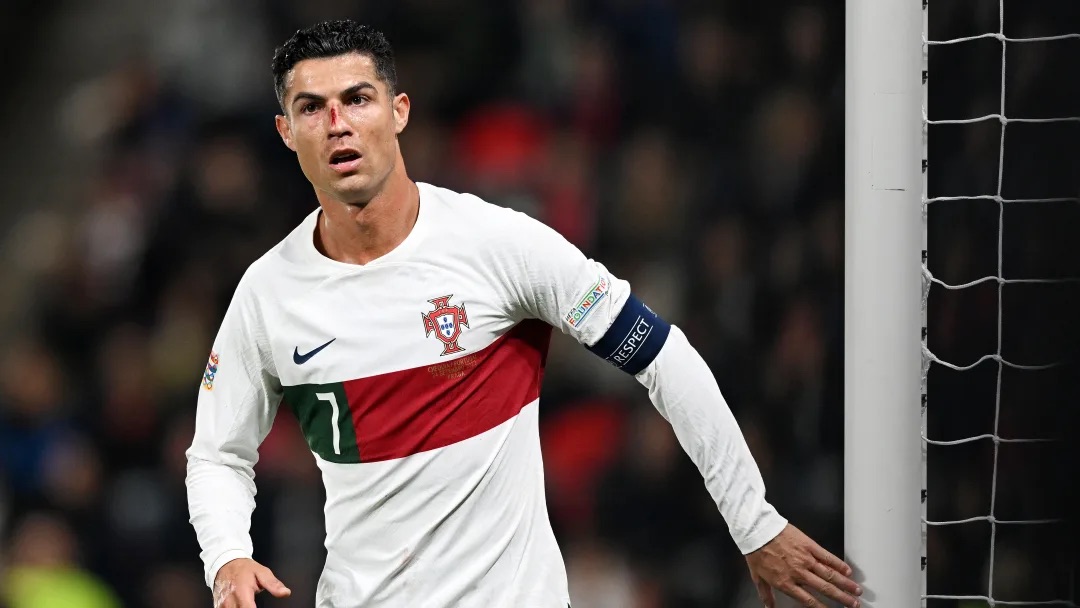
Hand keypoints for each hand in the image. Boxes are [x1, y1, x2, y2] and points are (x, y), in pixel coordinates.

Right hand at [213, 558, 291, 607]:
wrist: (226, 564)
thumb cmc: (244, 569)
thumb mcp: (262, 572)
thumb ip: (273, 584)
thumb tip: (285, 593)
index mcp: (242, 592)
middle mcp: (229, 600)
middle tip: (255, 605)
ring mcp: (221, 604)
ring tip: (249, 605)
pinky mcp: (218, 606)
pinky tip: (241, 606)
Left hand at [745, 524, 861, 607]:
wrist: (756, 530)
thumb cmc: (756, 552)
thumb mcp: (757, 577)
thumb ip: (766, 594)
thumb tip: (769, 607)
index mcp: (786, 583)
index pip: (809, 600)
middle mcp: (799, 573)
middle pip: (826, 589)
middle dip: (842, 598)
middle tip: (854, 604)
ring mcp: (805, 559)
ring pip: (830, 574)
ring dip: (845, 583)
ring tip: (857, 590)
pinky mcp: (809, 545)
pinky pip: (827, 556)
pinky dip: (838, 564)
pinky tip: (847, 570)